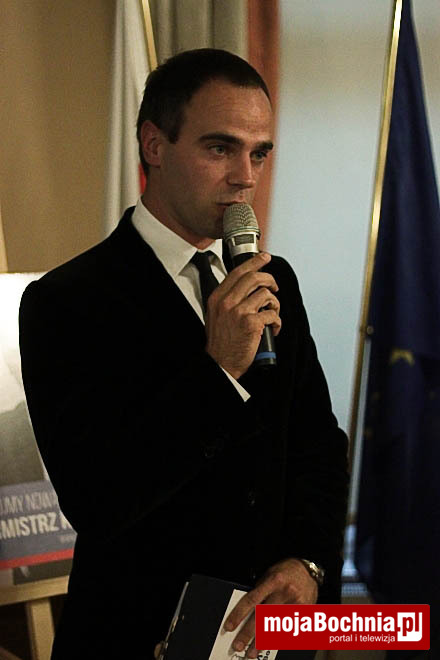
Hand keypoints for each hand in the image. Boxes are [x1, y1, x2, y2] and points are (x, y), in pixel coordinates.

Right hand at [205, 252, 280, 378]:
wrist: (220, 364)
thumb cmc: (221, 342)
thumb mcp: (216, 315)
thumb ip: (228, 300)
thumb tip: (248, 287)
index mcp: (217, 298)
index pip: (237, 272)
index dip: (254, 262)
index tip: (264, 257)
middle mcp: (227, 302)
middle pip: (254, 277)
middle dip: (269, 279)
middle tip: (274, 286)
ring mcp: (239, 312)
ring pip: (266, 294)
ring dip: (274, 304)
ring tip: (272, 313)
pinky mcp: (252, 324)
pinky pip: (272, 314)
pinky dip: (277, 321)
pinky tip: (273, 328)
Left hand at [224, 558, 317, 658]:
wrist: (309, 570)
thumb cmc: (287, 571)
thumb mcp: (270, 573)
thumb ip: (260, 589)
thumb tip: (247, 609)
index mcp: (273, 581)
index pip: (252, 600)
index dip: (239, 614)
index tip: (230, 626)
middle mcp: (284, 593)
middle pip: (263, 617)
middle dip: (248, 634)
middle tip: (238, 646)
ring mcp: (296, 604)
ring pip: (276, 628)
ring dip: (262, 642)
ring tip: (252, 653)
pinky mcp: (304, 613)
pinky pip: (289, 630)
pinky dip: (279, 639)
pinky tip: (271, 646)